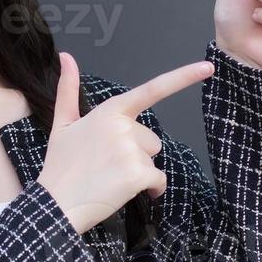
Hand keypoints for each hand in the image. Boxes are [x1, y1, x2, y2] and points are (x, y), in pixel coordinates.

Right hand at [36, 52, 214, 233]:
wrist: (55, 204)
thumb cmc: (60, 165)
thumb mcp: (62, 124)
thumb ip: (68, 89)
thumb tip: (66, 56)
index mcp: (109, 110)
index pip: (152, 89)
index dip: (182, 77)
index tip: (207, 67)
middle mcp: (123, 126)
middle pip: (151, 140)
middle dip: (136, 154)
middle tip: (106, 165)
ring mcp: (131, 151)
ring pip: (153, 160)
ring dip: (140, 172)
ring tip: (111, 178)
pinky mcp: (137, 174)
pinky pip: (159, 180)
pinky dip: (151, 189)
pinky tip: (127, 192)